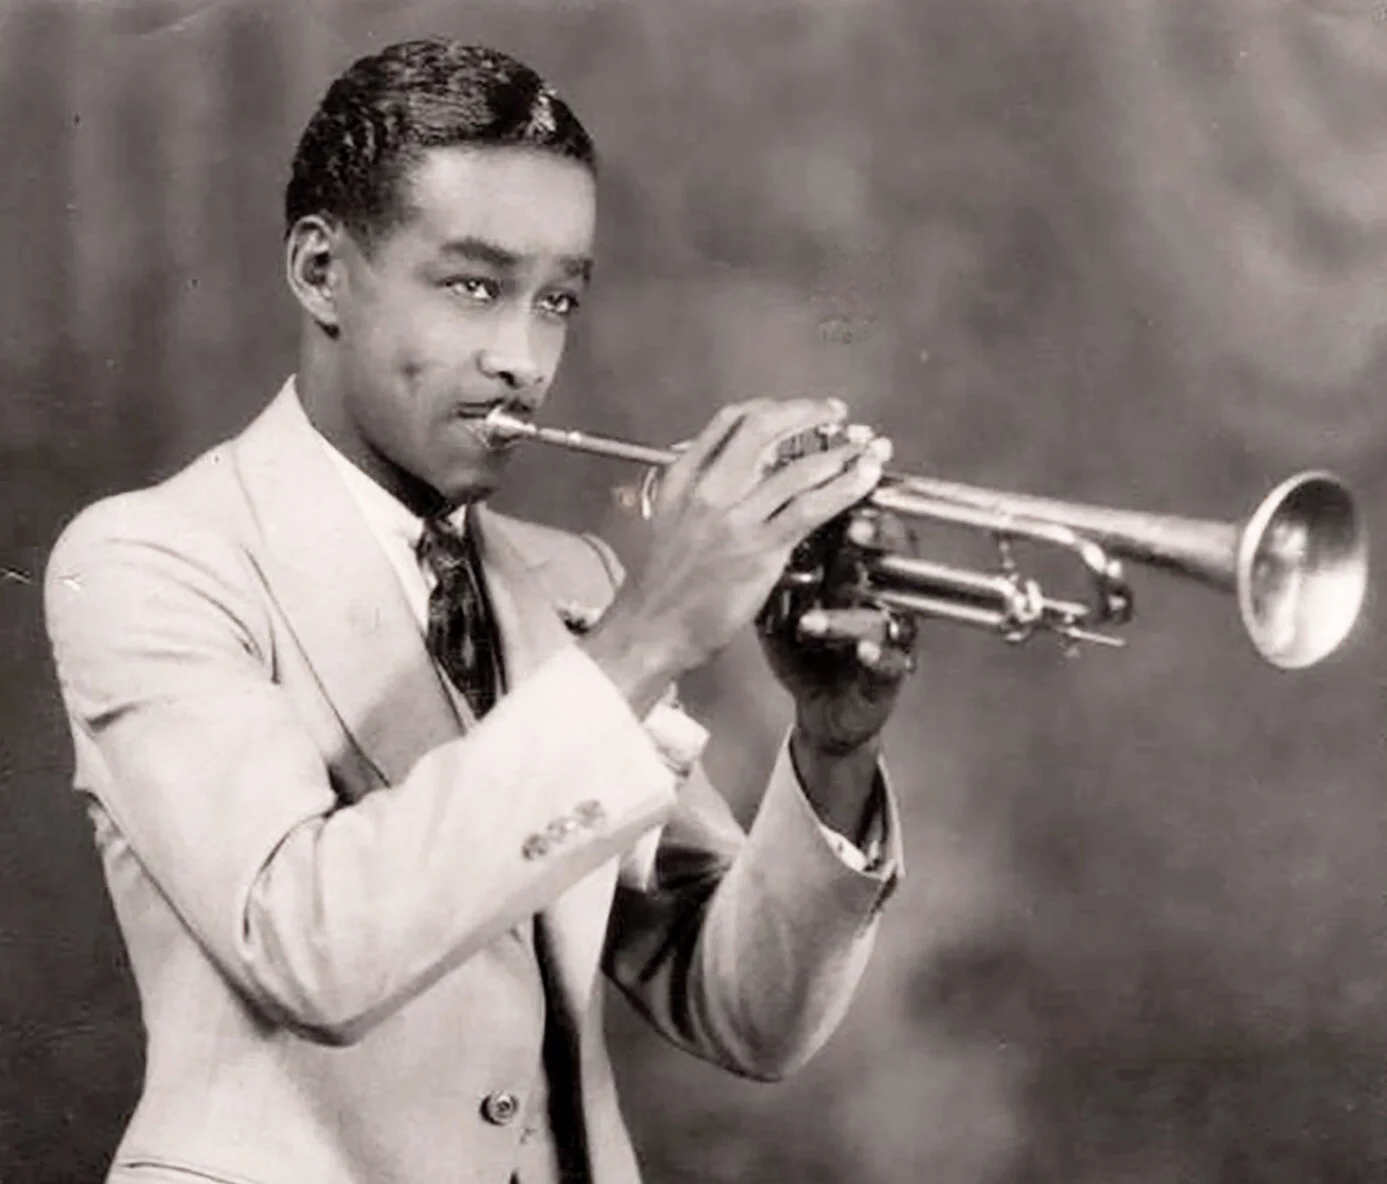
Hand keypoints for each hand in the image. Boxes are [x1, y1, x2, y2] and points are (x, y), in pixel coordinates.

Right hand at [583, 398, 888, 714]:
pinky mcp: (759, 550)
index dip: (773, 407)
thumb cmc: (664, 583)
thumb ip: (701, 490)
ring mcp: (734, 519)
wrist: (653, 628)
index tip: (798, 410)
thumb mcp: (669, 519)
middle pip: (765, 428)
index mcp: (682, 477)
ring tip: (866, 447)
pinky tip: (863, 479)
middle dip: (808, 412)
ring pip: (797, 468)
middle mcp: (708, 490)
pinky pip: (810, 508)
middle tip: (836, 413)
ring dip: (840, 451)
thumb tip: (741, 471)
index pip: (730, 421)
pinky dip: (844, 487)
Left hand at [757, 506, 918, 756]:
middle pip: (897, 555)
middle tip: (855, 530)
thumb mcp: (786, 599)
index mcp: (856, 570)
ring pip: (885, 612)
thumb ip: (775, 561)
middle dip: (880, 538)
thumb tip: (746, 517)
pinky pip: (893, 661)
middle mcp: (880, 595)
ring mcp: (890, 633)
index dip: (857, 503)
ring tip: (814, 619)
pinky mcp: (890, 673)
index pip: (865, 524)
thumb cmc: (808, 646)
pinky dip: (878, 655)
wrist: (823, 704)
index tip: (836, 484)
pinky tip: (862, 650)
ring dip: (851, 613)